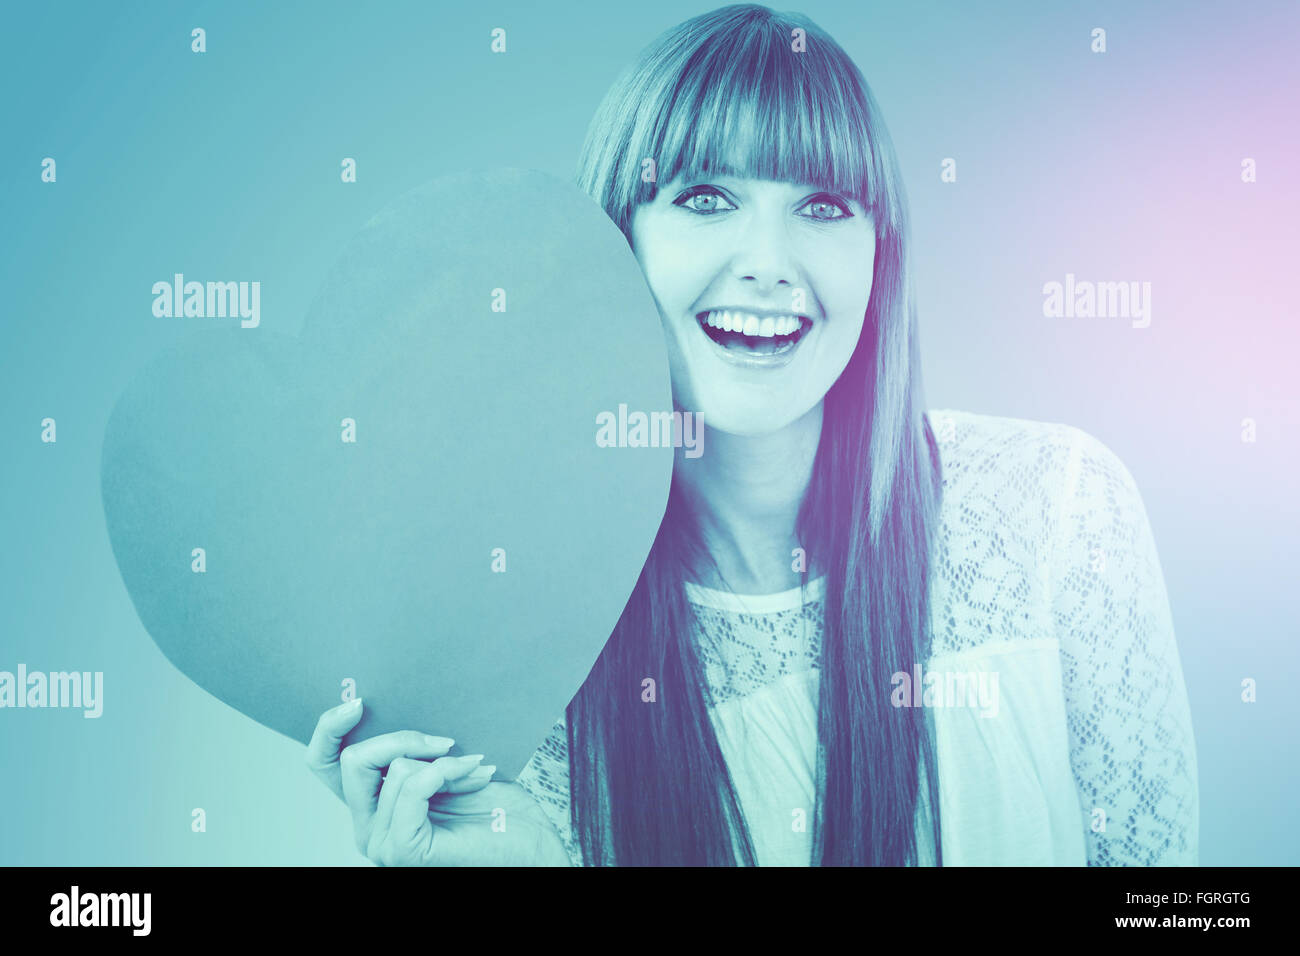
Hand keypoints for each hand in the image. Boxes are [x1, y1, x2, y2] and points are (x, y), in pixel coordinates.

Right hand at [306, 698, 571, 865]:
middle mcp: (367, 824)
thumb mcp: (445, 760)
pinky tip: (475, 775)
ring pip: (392, 768)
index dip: (329, 728)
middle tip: (445, 741)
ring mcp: (382, 840)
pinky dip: (447, 772)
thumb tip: (400, 701)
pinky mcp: (404, 848)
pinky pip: (414, 786)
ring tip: (472, 767)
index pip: (322, 763)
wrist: (529, 841)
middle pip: (352, 760)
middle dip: (402, 737)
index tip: (358, 702)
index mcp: (370, 801)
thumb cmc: (494, 803)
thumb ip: (413, 744)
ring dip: (443, 759)